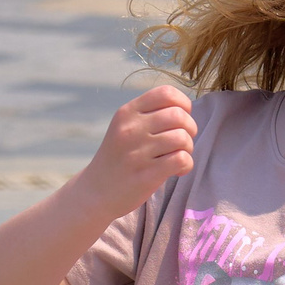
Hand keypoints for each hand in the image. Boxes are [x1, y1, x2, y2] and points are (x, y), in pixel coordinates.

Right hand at [76, 84, 195, 217]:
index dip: (183, 104)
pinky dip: (186, 165)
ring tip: (178, 156)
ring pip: (182, 138)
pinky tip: (177, 170)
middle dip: (190, 128)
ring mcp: (137, 153)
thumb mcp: (125, 127)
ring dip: (188, 148)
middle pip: (179, 115)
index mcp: (127, 112)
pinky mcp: (146, 175)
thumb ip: (150, 114)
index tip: (180, 119)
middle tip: (182, 141)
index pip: (166, 93)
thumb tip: (185, 108)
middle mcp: (131, 129)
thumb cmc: (119, 157)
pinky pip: (181, 160)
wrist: (95, 192)